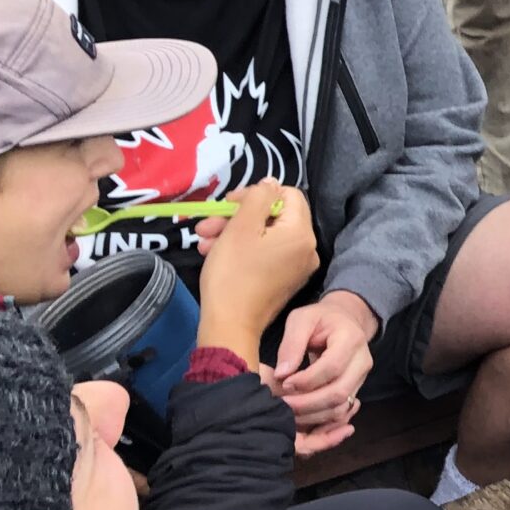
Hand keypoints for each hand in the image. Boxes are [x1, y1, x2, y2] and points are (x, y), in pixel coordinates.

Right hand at [193, 182, 320, 361]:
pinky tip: (212, 252)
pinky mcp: (283, 280)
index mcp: (301, 233)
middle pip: (272, 216)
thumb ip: (258, 197)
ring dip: (232, 232)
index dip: (256, 193)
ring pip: (264, 236)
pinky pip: (265, 254)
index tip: (229, 203)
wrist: (229, 326)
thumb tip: (270, 183)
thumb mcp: (241, 227)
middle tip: (208, 224)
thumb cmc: (233, 273)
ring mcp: (296, 267)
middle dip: (236, 216)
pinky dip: (241, 249)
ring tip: (203, 240)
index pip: (287, 194)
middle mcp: (306, 249)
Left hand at [273, 289, 378, 455]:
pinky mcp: (356, 389)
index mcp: (351, 338)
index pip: (332, 367)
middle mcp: (362, 361)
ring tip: (289, 412)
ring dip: (313, 414)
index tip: (283, 383)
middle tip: (283, 405)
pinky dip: (322, 419)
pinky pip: (342, 411)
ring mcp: (362, 378)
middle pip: (339, 392)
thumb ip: (291, 344)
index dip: (306, 380)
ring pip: (341, 406)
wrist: (344, 320)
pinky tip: (303, 415)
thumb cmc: (319, 318)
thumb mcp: (301, 319)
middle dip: (308, 403)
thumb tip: (281, 374)